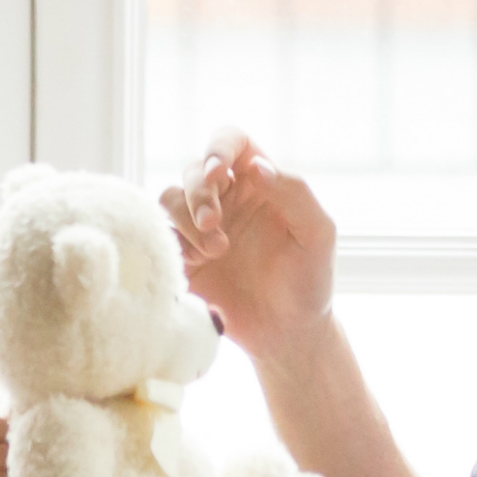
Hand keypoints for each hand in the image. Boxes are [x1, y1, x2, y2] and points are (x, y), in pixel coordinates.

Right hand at [160, 131, 337, 355]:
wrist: (285, 335)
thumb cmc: (309, 283)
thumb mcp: (317, 235)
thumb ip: (294, 193)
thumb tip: (256, 165)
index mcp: (260, 182)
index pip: (232, 141)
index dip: (218, 147)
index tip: (217, 172)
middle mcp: (227, 198)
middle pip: (194, 168)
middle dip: (198, 194)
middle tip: (212, 226)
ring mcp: (200, 227)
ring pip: (170, 197)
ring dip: (185, 220)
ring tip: (213, 254)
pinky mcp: (182, 256)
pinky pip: (160, 233)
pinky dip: (172, 242)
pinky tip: (196, 265)